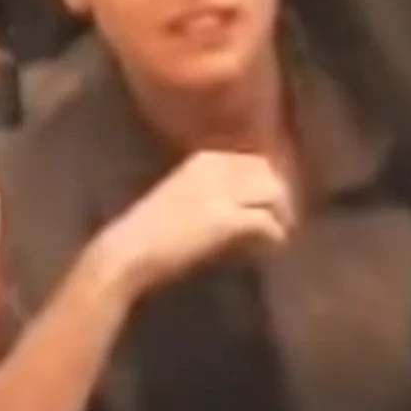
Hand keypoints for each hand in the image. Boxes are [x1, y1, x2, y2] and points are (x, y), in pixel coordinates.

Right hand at [91, 150, 294, 302]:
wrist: (128, 251)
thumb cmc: (149, 231)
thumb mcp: (183, 198)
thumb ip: (213, 194)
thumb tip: (248, 206)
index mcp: (204, 159)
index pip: (254, 162)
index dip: (268, 184)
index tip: (271, 206)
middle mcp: (215, 167)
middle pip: (269, 174)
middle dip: (279, 198)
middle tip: (282, 223)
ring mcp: (221, 192)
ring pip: (274, 194)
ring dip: (281, 217)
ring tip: (278, 237)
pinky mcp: (225, 220)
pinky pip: (266, 223)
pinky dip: (274, 237)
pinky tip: (272, 248)